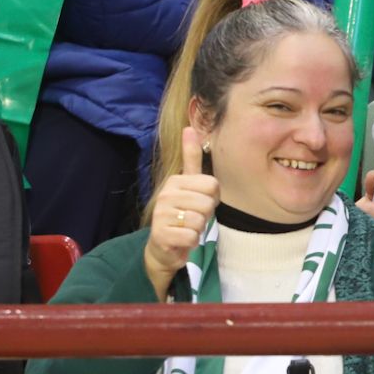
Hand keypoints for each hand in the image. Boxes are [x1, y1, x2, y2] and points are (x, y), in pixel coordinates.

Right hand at [144, 128, 221, 299]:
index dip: (212, 198)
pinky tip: (181, 240)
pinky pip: (192, 237)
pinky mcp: (161, 234)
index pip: (212, 185)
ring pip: (200, 221)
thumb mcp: (189, 185)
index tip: (200, 203)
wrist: (164, 246)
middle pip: (207, 203)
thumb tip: (189, 127)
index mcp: (175, 180)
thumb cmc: (182, 214)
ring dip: (198, 229)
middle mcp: (165, 194)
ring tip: (186, 228)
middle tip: (192, 219)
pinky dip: (191, 242)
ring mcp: (161, 214)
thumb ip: (190, 158)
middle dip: (205, 215)